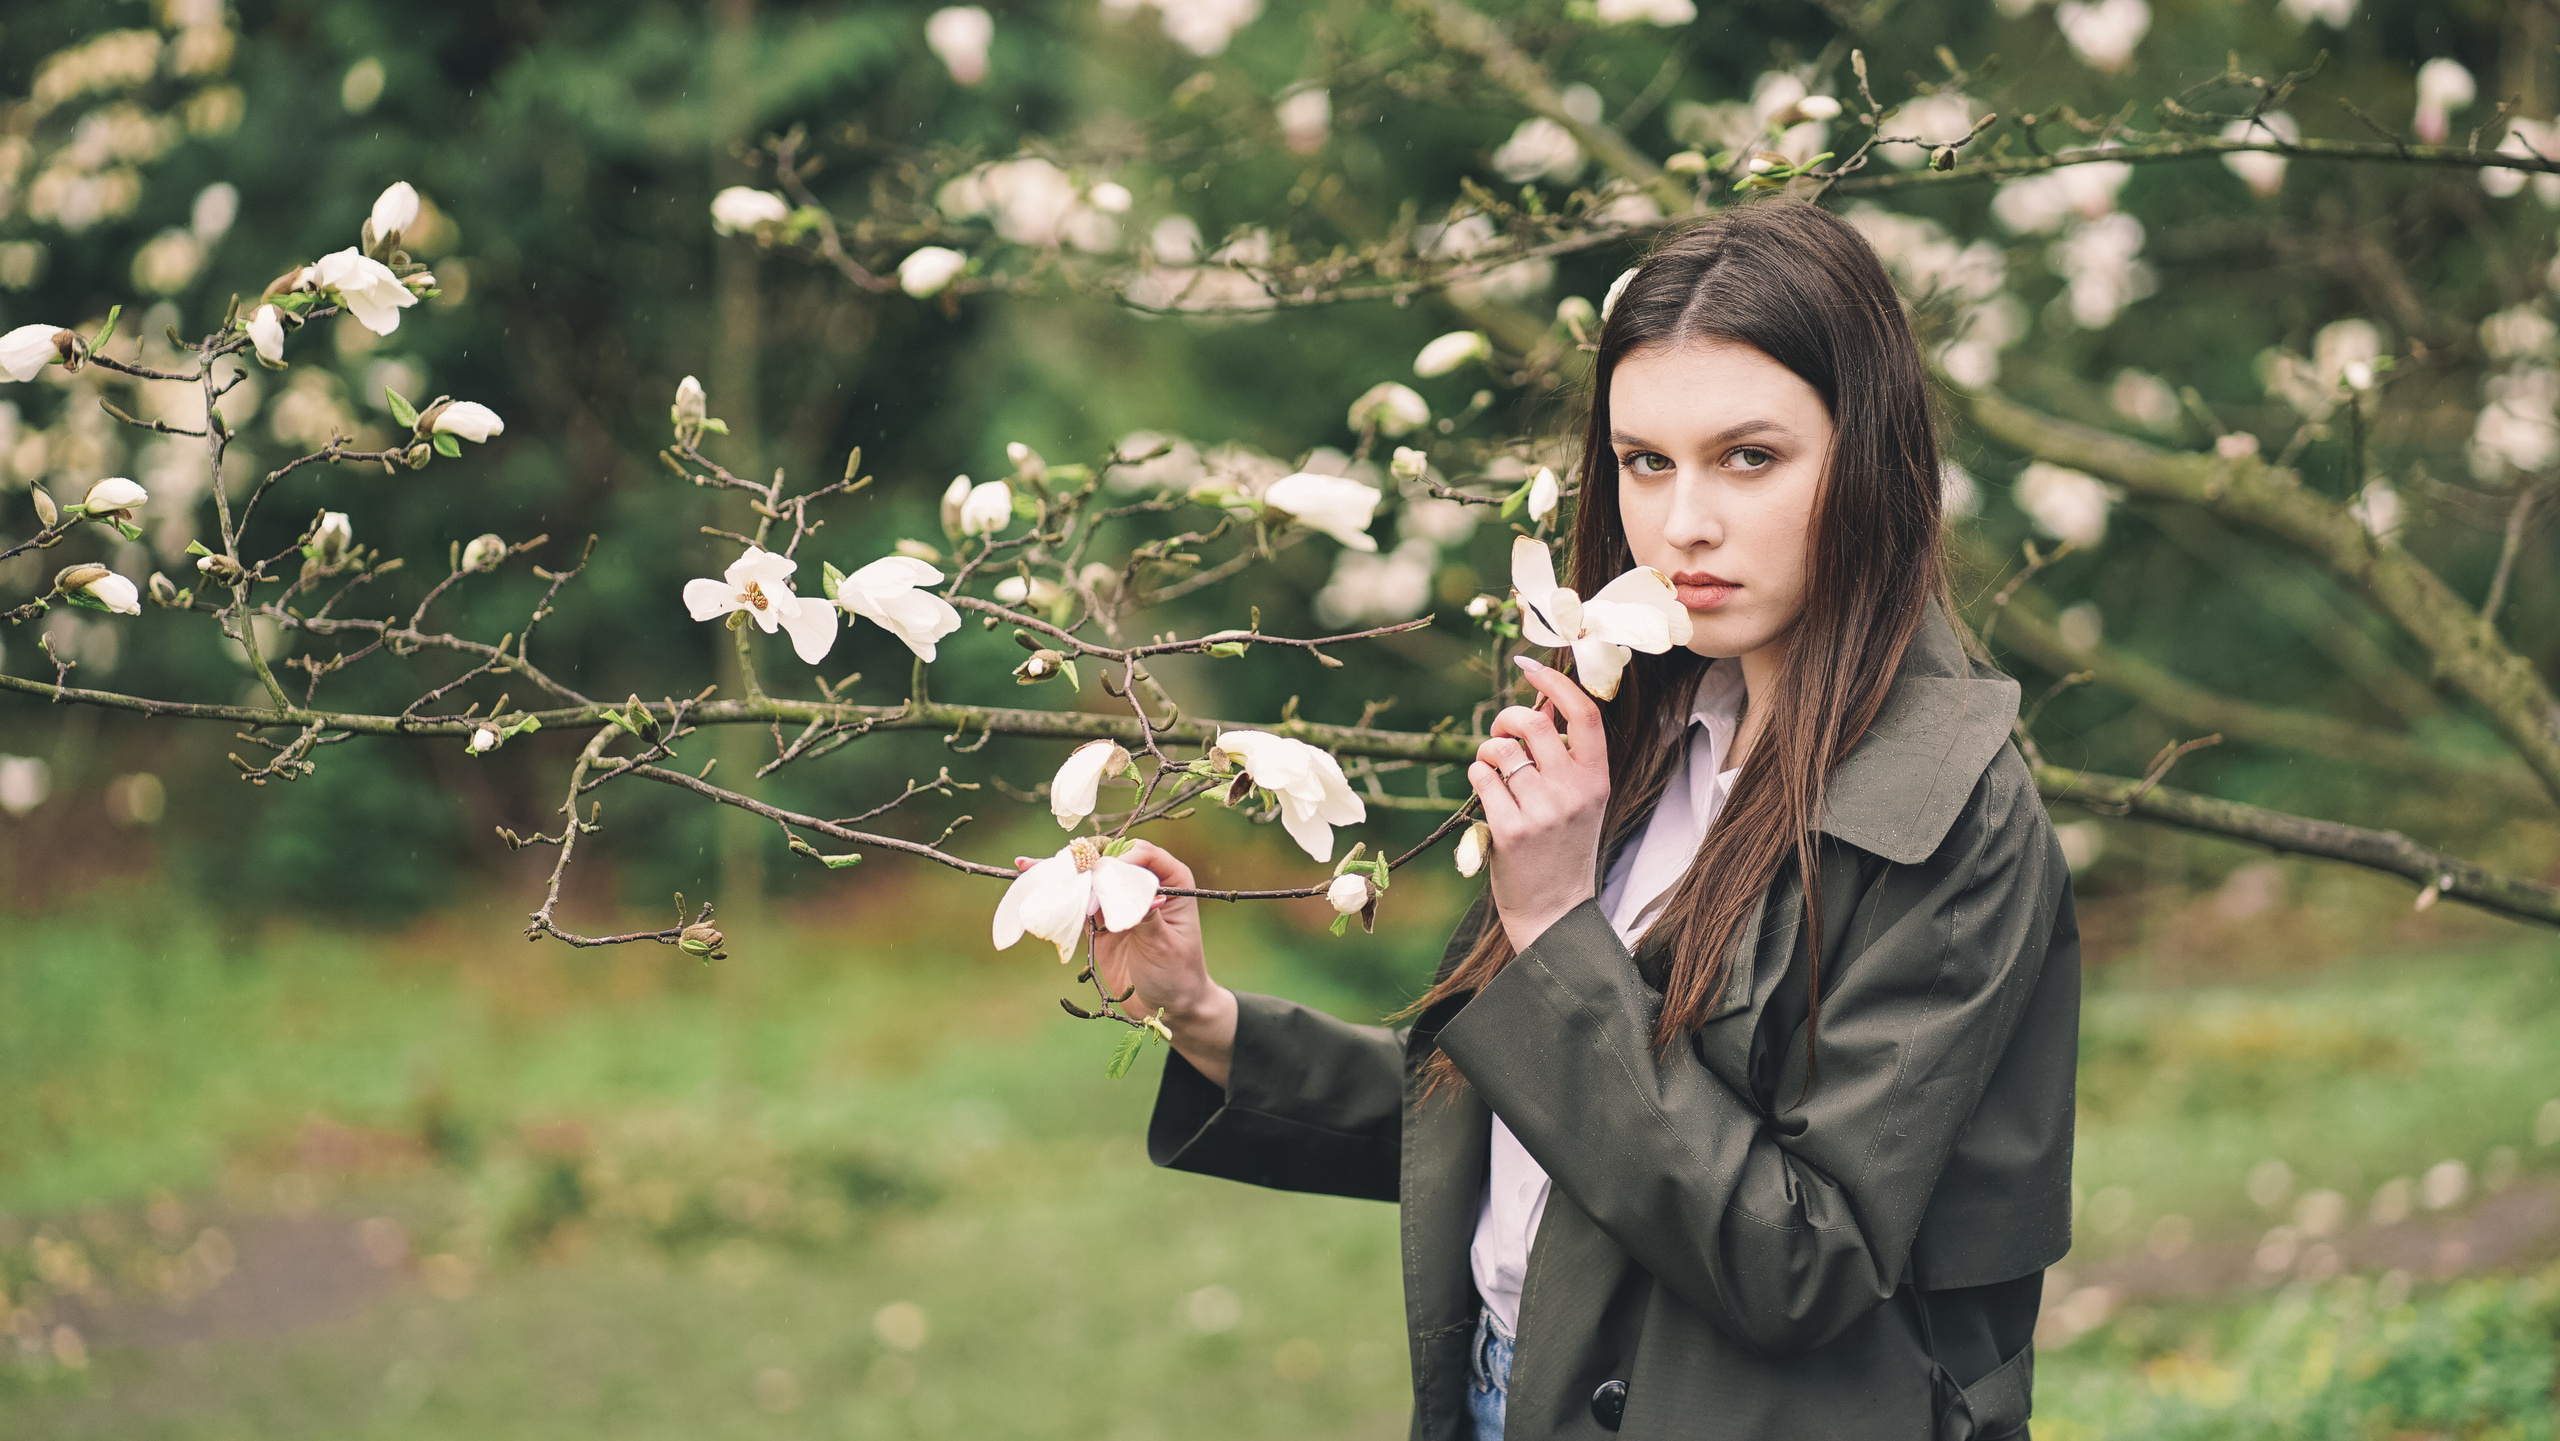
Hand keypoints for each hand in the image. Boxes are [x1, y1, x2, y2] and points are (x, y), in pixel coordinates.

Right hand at [1019, 840, 1237, 1086]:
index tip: (1102, 877)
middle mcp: (1145, 884)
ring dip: (1061, 875)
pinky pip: (1078, 904)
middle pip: (1109, 861)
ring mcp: (1120, 901)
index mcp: (1172, 880)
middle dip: (1081, 861)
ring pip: (1089, 879)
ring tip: (1028, 866)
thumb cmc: (1177, 973)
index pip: (1143, 855)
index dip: (1119, 860)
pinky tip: (1034, 887)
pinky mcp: (1100, 921)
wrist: (1167, 1006)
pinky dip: (1058, 897)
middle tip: (1054, 865)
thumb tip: (1120, 888)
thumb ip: (1141, 915)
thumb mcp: (1163, 944)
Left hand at [1468, 655, 1610, 951]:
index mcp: (1597, 779)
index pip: (1585, 714)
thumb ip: (1565, 758)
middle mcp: (1574, 791)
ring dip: (1487, 751)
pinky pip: (1482, 778)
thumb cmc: (1562, 850)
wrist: (1555, 913)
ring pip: (1501, 750)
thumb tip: (1541, 704)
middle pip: (1534, 722)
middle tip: (1501, 733)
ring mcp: (1543, 811)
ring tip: (1491, 769)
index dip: (1555, 683)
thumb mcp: (1580, 802)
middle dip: (1508, 717)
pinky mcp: (1511, 830)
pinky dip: (1477, 777)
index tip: (1528, 666)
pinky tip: (1486, 795)